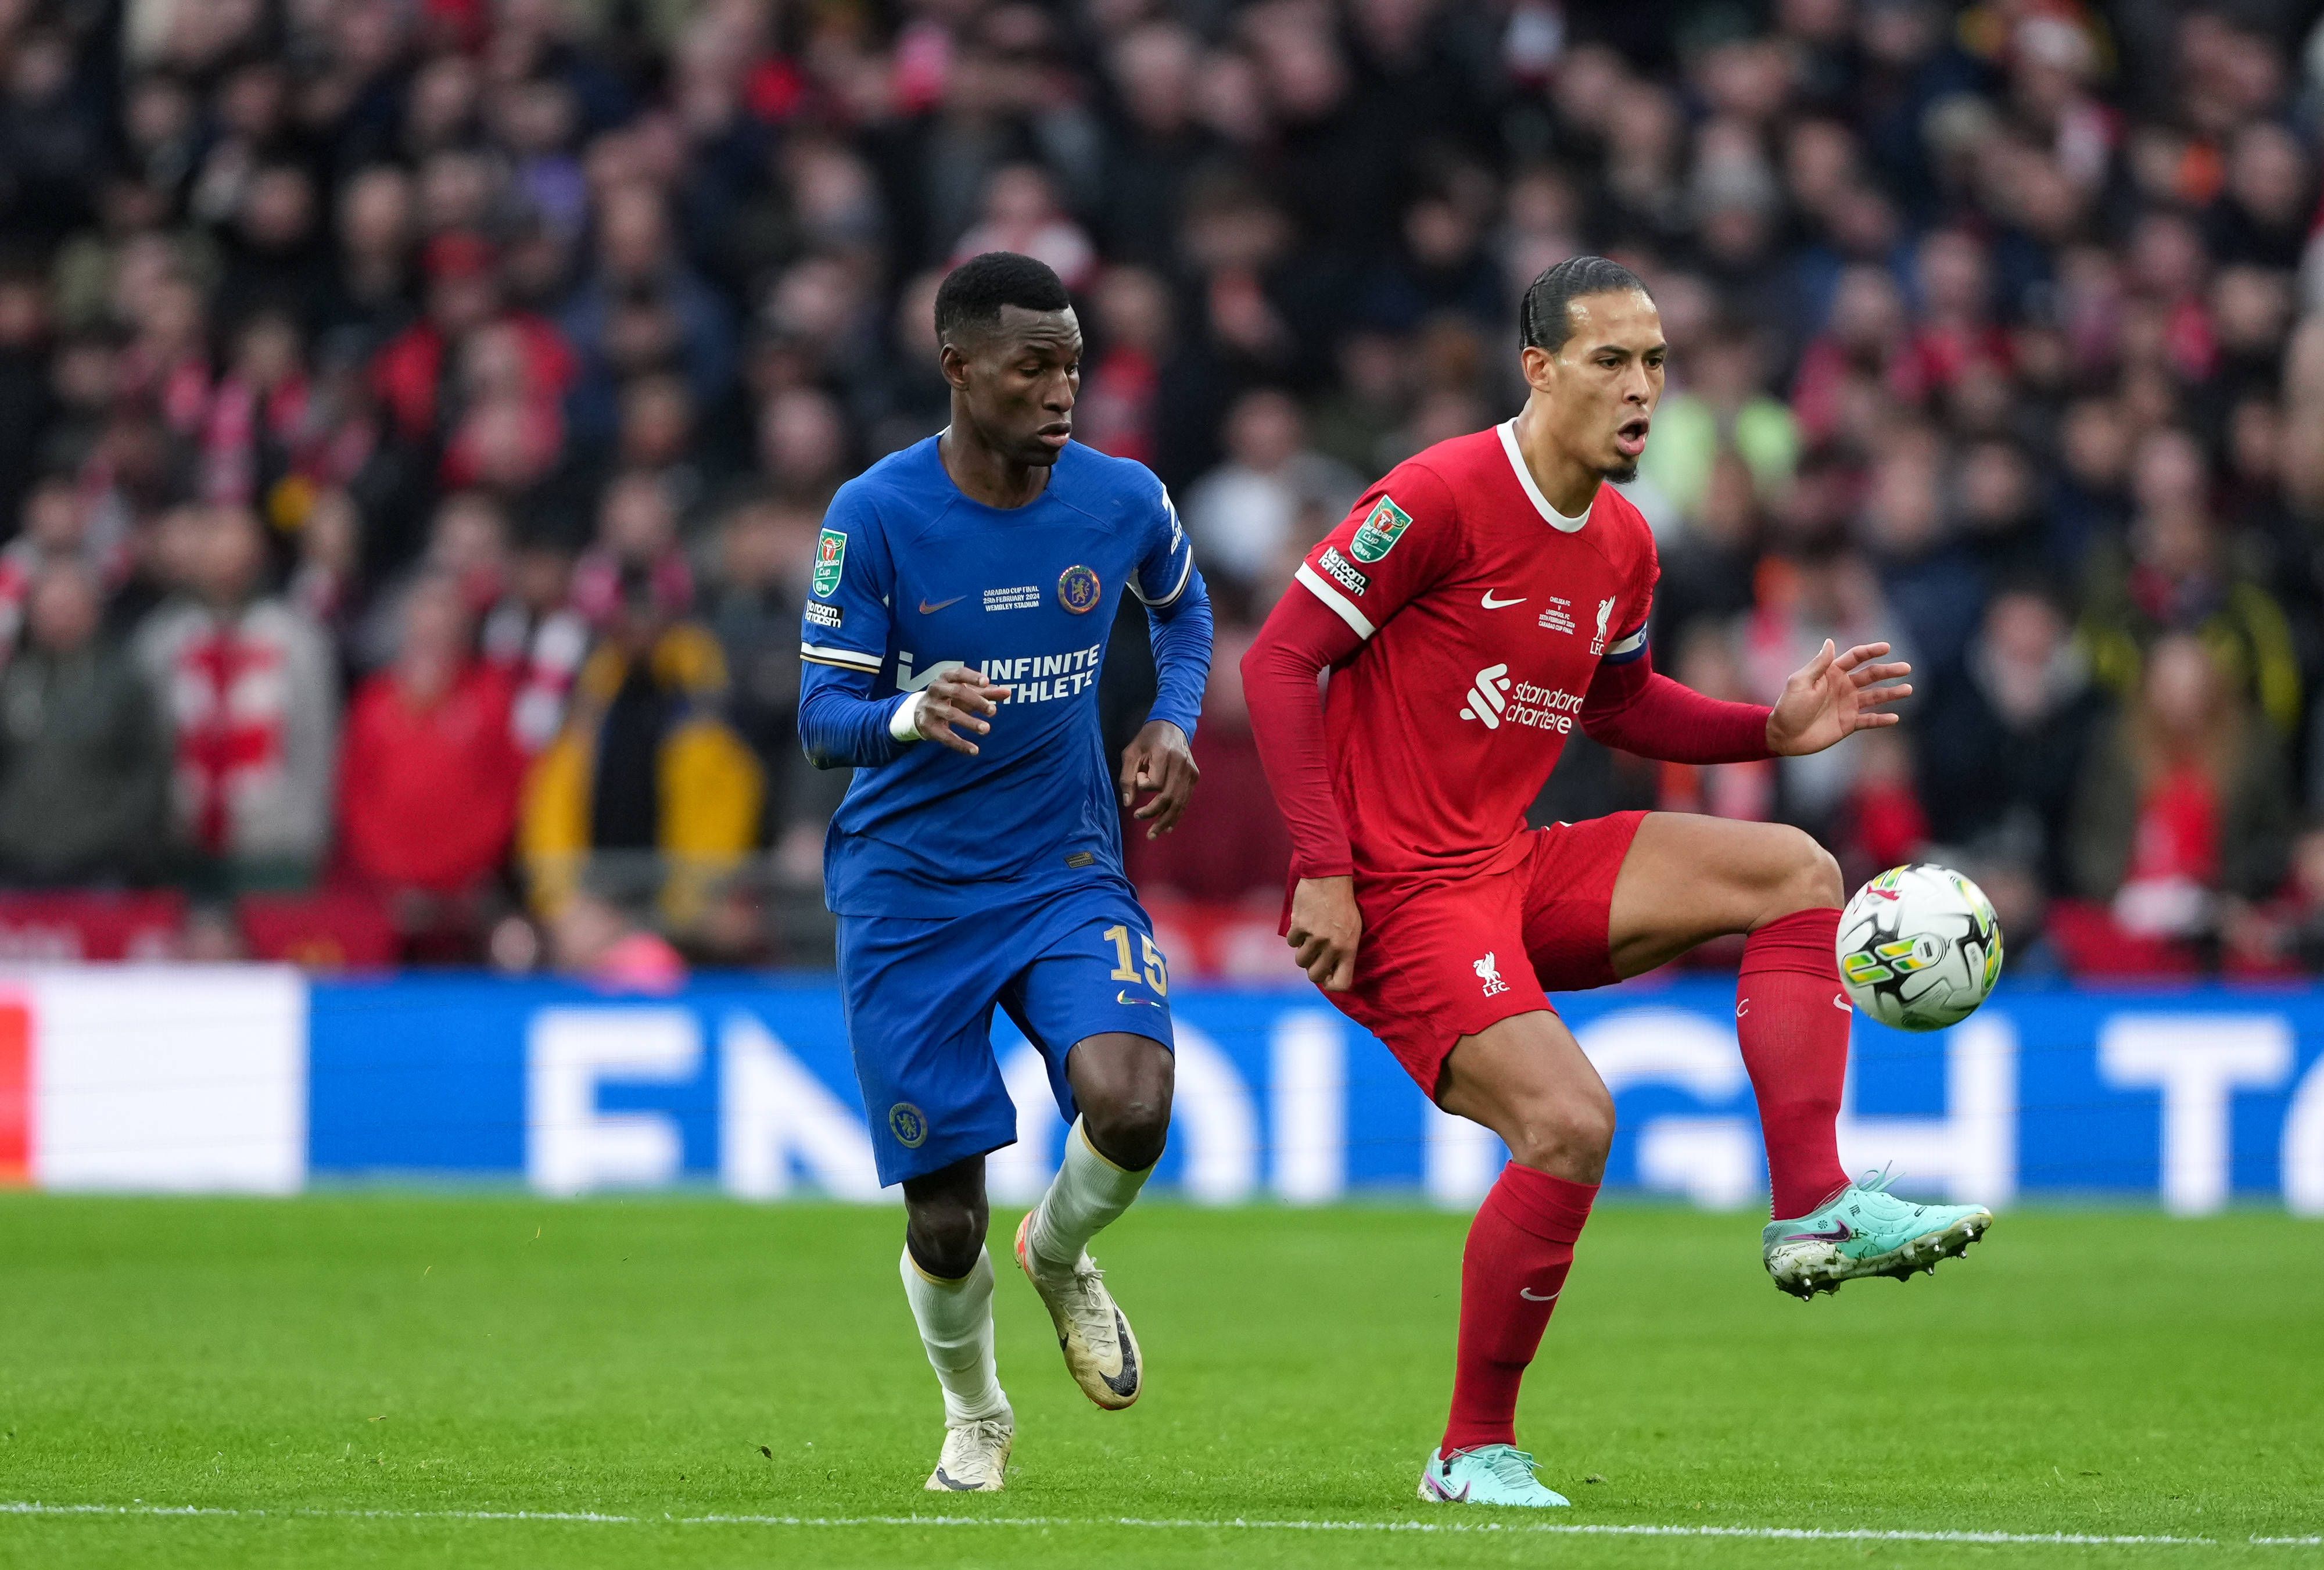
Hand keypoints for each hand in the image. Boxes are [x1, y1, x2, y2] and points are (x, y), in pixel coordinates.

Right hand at [915, 667, 1009, 755]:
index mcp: (946, 678)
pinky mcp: (928, 726)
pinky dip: (960, 744)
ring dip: (969, 722)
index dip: (972, 677)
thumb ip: (987, 692)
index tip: (986, 682)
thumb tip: (1008, 692)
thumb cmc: (949, 698)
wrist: (919, 712)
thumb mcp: (966, 692)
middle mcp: (936, 690)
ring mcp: (931, 708)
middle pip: (956, 692)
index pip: (959, 673)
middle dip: (976, 701)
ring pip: (951, 714)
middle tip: (993, 710)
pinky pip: (945, 736)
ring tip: (986, 729)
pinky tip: (974, 750)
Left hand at [1118, 720, 1197, 837]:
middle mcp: (1181, 763)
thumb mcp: (1131, 752)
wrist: (1172, 725)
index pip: (1155, 783)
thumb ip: (1127, 777)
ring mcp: (1190, 770)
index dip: (1143, 785)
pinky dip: (1177, 814)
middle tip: (1139, 819)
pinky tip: (1168, 827)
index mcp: (1164, 754)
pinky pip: (1186, 800)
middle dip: (1154, 814)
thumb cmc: (1148, 739)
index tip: (1138, 777)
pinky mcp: (1195, 775)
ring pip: (1179, 802)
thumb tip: (1128, 803)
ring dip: (1166, 820)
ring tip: (1153, 834)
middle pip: (1169, 797)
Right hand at [1287, 875, 1360, 990]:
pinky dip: (1295, 936)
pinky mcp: (1300, 926)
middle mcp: (1332, 946)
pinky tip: (1303, 924)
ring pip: (1300, 961)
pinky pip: (1291, 943)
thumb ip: (1344, 951)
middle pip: (1315, 976)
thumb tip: (1330, 972)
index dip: (1331, 985)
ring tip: (1309, 938)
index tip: (1326, 976)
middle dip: (1312, 969)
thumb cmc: (1343, 904)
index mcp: (1348, 949)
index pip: (1342, 984)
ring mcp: (1315, 937)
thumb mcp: (1353, 929)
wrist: (1329, 878)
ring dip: (1302, 952)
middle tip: (1313, 957)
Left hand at [1765, 639, 1912, 756]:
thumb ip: (1818, 664)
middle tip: (1906, 668)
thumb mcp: (1801, 682)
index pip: (1856, 658)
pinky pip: (1870, 720)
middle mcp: (1843, 687)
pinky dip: (1882, 719)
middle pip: (1871, 675)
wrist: (1783, 735)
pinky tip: (1894, 717)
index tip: (1886, 647)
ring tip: (1908, 689)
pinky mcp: (1849, 723)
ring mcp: (1848, 705)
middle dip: (1889, 671)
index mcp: (1832, 673)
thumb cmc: (1789, 707)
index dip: (1871, 651)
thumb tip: (1830, 641)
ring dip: (1892, 693)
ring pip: (1875, 696)